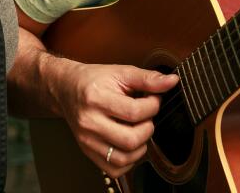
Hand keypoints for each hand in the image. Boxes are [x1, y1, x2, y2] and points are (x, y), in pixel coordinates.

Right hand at [50, 60, 178, 177]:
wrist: (67, 88)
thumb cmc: (94, 80)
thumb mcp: (121, 72)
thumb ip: (148, 78)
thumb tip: (172, 81)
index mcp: (96, 98)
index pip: (135, 112)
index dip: (153, 106)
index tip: (153, 99)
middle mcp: (89, 122)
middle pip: (131, 139)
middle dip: (148, 128)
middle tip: (146, 117)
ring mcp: (87, 140)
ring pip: (124, 158)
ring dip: (141, 146)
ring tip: (139, 130)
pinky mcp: (88, 151)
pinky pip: (115, 168)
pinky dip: (129, 160)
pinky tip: (130, 143)